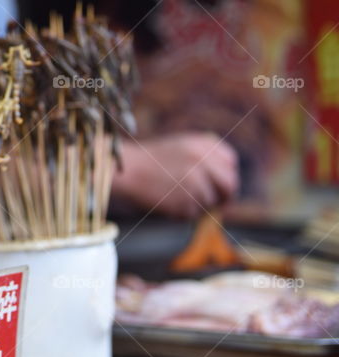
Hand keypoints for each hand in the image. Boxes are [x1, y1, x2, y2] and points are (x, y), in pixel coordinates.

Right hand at [113, 133, 238, 219]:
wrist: (126, 170)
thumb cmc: (152, 160)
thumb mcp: (182, 146)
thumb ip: (207, 156)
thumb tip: (229, 177)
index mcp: (202, 144)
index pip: (230, 162)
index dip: (227, 173)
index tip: (220, 183)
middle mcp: (202, 160)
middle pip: (229, 183)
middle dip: (225, 195)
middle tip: (218, 202)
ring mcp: (195, 181)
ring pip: (211, 201)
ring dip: (198, 203)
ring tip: (176, 196)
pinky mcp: (185, 200)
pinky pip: (194, 212)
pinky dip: (184, 211)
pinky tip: (168, 201)